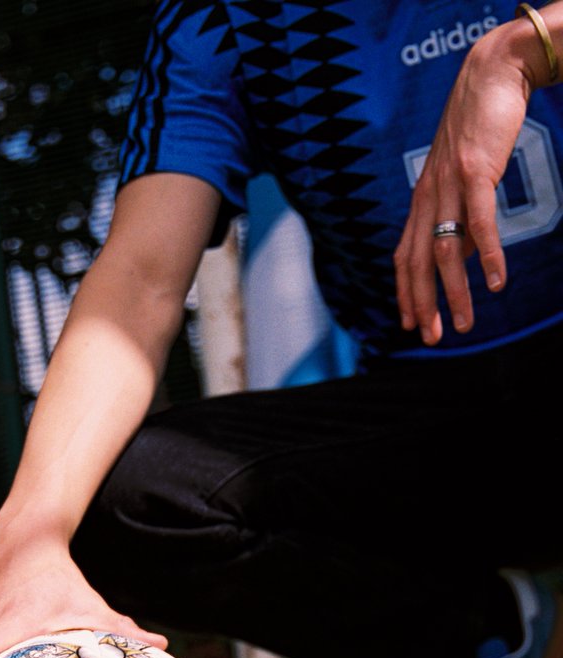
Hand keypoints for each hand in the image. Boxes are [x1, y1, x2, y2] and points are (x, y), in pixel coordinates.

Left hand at [394, 25, 535, 344]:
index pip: (404, 257)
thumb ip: (459, 218)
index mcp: (422, 201)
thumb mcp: (462, 179)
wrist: (491, 75)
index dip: (404, 293)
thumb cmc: (478, 129)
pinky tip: (495, 283)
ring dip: (454, 293)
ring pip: (444, 252)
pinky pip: (479, 223)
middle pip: (417, 263)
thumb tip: (463, 257)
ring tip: (463, 325)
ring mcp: (449, 186)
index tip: (411, 324)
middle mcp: (428, 197)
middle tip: (432, 339)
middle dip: (423, 305)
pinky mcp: (474, 172)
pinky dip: (486, 256)